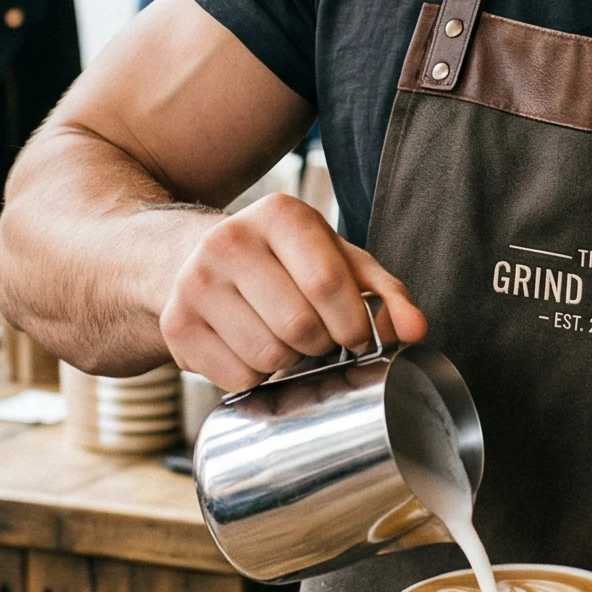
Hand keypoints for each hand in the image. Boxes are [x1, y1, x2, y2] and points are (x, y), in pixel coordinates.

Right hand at [155, 191, 425, 391]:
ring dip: (289, 361)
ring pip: (268, 356)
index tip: (356, 336)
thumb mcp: (338, 261)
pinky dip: (256, 376)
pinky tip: (250, 346)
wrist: (195, 260)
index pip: (328, 283)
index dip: (352, 323)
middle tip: (318, 336)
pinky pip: (237, 378)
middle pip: (299, 326)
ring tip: (283, 337)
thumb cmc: (284, 263)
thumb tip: (415, 330)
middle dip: (321, 344)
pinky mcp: (176, 324)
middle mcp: (230, 240)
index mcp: (280, 214)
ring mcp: (196, 282)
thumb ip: (385, 293)